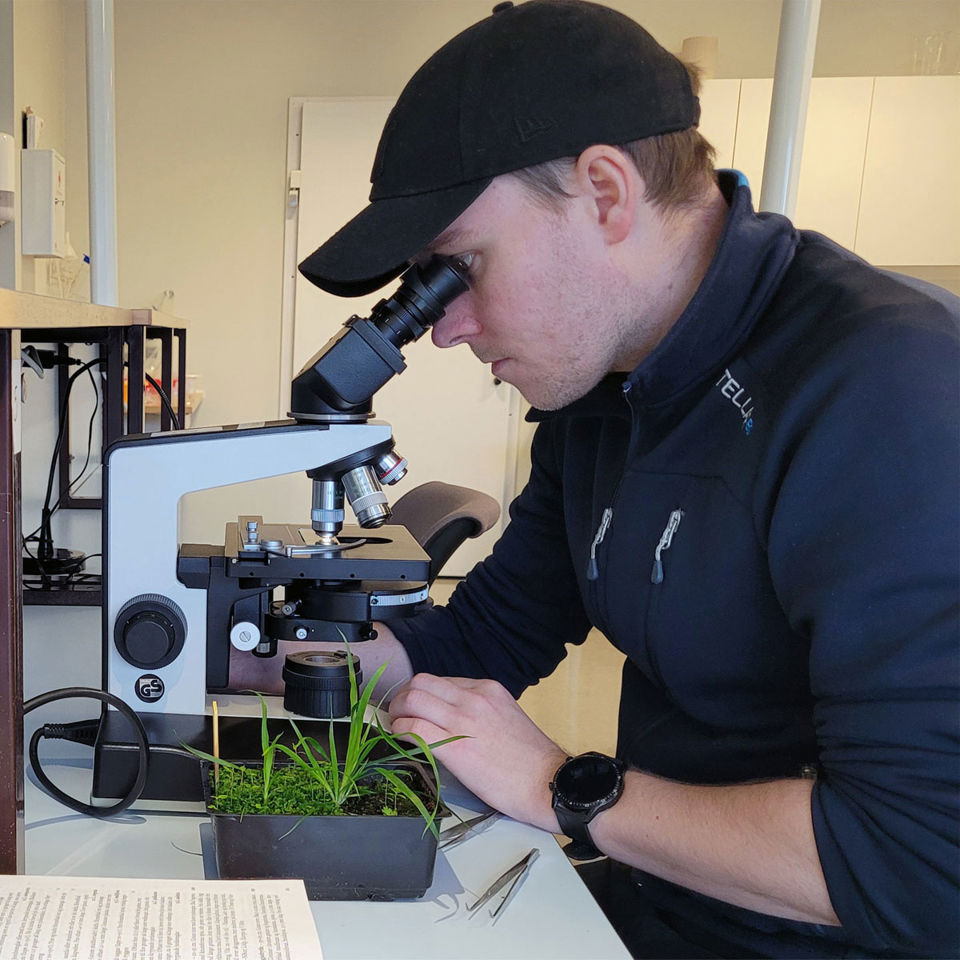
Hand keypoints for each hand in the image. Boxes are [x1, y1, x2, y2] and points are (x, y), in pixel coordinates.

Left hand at [388, 673, 567, 831]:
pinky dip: (401, 730)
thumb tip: (451, 715)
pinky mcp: (456, 747)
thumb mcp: (505, 716)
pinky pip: (415, 728)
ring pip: (413, 699)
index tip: (415, 708)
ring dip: (397, 712)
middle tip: (398, 713)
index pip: (440, 680)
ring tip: (397, 726)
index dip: (422, 694)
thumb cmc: (529, 759)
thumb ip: (479, 709)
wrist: (547, 782)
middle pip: (421, 682)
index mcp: (487, 689)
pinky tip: (401, 739)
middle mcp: (474, 698)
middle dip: (402, 697)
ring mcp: (464, 720)